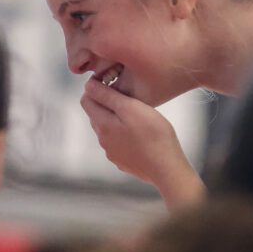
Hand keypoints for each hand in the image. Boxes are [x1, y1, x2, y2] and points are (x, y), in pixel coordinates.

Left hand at [80, 78, 204, 209]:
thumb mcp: (131, 108)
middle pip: (96, 115)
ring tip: (136, 116)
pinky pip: (118, 143)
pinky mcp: (123, 161)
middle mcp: (103, 140)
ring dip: (116, 120)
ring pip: (108, 129)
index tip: (113, 83)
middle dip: (106, 104)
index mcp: (102, 125)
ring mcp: (112, 153)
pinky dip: (124, 135)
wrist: (167, 168)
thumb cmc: (153, 135)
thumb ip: (108, 96)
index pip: (86, 101)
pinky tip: (140, 135)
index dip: (96, 89)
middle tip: (127, 97)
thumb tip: (88, 86)